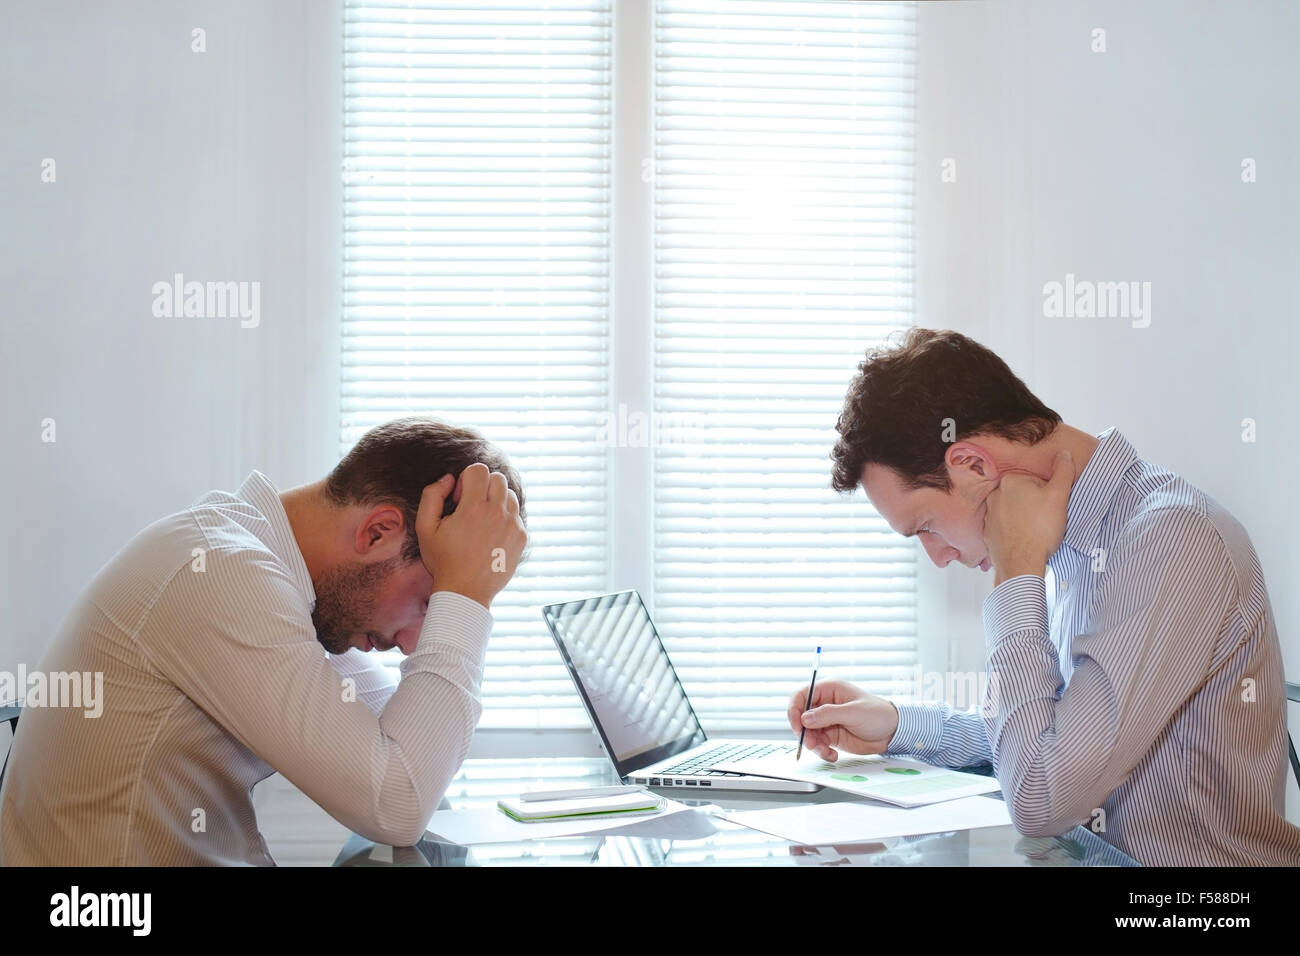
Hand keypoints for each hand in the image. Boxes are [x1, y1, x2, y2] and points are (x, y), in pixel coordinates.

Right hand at [414, 463, 527, 608]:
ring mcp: (513, 525)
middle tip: (470, 509)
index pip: (478, 470)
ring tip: (481, 521)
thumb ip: (432, 495)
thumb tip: (449, 479)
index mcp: (474, 508)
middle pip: (497, 478)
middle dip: (482, 486)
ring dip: (495, 500)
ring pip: (509, 494)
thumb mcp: (425, 527)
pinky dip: (505, 518)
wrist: (466, 591)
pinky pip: (516, 514)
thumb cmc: (443, 559)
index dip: (466, 480)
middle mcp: (497, 513)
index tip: (459, 500)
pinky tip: (491, 535)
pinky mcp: (521, 537)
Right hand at [786, 679, 899, 761]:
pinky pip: (818, 744)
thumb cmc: (878, 714)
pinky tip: (833, 755)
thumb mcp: (854, 712)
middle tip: (812, 744)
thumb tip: (805, 718)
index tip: (796, 725)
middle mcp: (824, 704)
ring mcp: (827, 721)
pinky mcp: (831, 735)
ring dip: (813, 745)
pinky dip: (822, 752)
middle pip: (801, 716)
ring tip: (826, 752)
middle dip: (803, 732)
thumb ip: (828, 714)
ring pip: (808, 733)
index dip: (794, 709)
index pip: (801, 695)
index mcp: (829, 689)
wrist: (893, 733)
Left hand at [982, 449, 1073, 584]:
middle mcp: (994, 495)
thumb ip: (1063, 472)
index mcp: (1010, 481)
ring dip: (1024, 518)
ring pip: (1013, 511)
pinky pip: (1005, 527)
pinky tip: (1025, 540)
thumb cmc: (1040, 529)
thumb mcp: (1059, 496)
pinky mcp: (988, 533)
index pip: (1036, 481)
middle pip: (1023, 495)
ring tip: (1036, 531)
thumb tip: (1064, 454)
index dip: (1048, 494)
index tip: (1052, 506)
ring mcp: (989, 515)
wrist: (1021, 563)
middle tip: (1046, 519)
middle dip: (1035, 505)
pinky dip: (1014, 531)